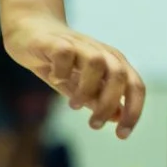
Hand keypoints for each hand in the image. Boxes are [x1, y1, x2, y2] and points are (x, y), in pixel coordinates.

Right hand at [4, 10, 145, 138]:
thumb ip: (98, 99)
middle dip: (109, 105)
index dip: (133, 111)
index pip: (135, 86)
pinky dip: (62, 71)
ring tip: (73, 105)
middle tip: (94, 124)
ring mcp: (80, 45)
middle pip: (119, 76)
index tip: (121, 135)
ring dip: (86, 90)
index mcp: (114, 64)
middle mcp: (101, 53)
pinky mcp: (57, 41)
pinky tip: (54, 78)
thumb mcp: (80, 86)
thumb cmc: (59, 62)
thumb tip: (119, 117)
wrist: (31, 32)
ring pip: (96, 63)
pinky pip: (65, 54)